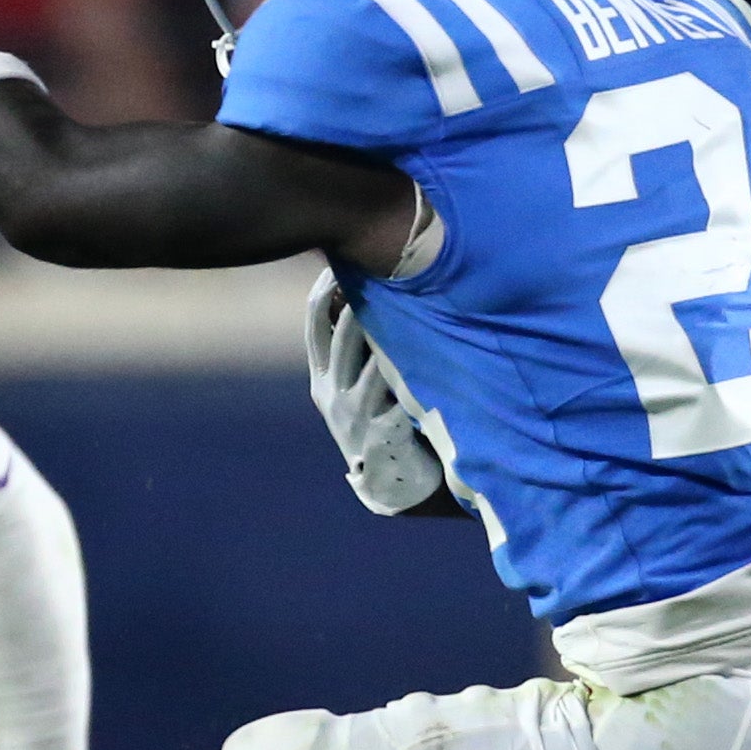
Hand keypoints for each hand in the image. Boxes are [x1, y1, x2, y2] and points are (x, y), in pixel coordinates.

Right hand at [302, 268, 446, 514]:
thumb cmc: (382, 425)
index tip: (341, 262)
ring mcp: (355, 416)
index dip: (324, 290)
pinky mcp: (382, 433)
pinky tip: (436, 350)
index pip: (314, 324)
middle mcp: (332, 395)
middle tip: (385, 270)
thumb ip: (354, 351)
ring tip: (417, 302)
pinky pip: (400, 392)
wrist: (394, 487)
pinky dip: (416, 373)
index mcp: (321, 380)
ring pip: (374, 362)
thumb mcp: (354, 389)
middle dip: (362, 301)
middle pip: (343, 336)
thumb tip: (359, 292)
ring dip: (394, 334)